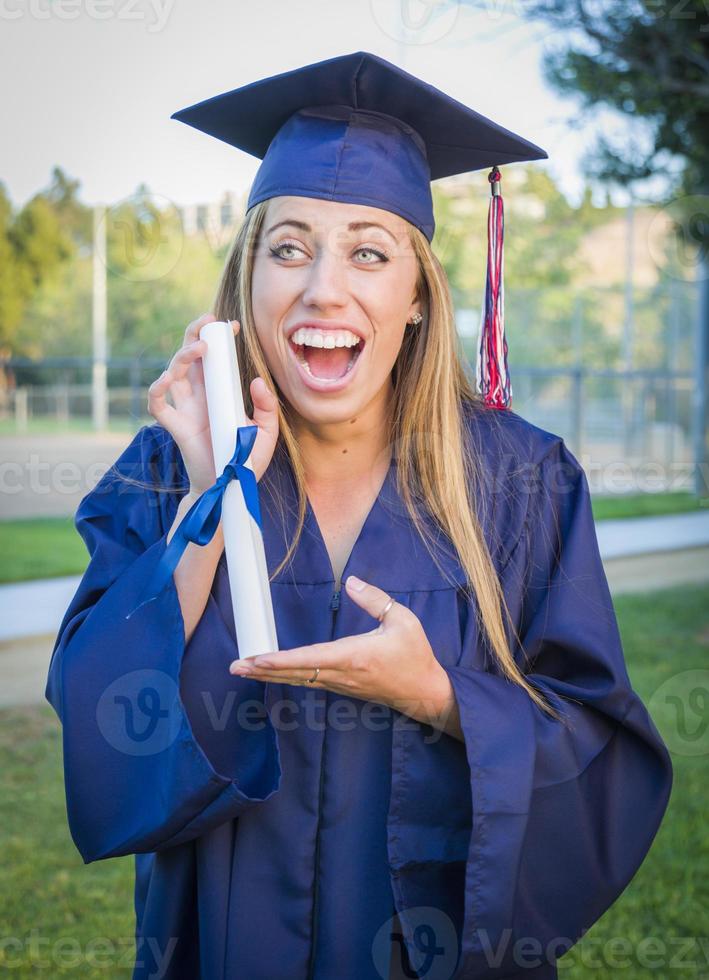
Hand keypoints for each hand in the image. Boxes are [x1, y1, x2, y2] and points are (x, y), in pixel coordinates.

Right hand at [147, 313, 278, 493]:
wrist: (230, 488)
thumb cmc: (246, 459)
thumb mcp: (266, 431)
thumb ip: (266, 407)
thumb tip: (255, 381)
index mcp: (219, 392)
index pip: (215, 358)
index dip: (219, 338)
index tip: (232, 325)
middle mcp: (200, 396)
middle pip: (190, 356)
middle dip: (195, 334)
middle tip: (208, 321)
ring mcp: (186, 409)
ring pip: (174, 372)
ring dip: (183, 356)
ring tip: (201, 348)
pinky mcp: (176, 426)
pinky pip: (157, 403)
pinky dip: (157, 388)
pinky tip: (168, 378)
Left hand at [228, 575, 453, 724]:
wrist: (424, 691)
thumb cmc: (415, 654)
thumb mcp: (402, 620)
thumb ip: (374, 599)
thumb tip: (351, 580)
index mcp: (354, 656)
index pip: (311, 658)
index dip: (282, 660)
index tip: (258, 659)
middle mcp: (342, 673)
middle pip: (295, 672)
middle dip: (263, 670)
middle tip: (235, 667)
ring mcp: (340, 683)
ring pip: (298, 679)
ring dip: (269, 675)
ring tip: (243, 669)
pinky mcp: (342, 686)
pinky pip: (308, 681)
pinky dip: (285, 676)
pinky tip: (270, 673)